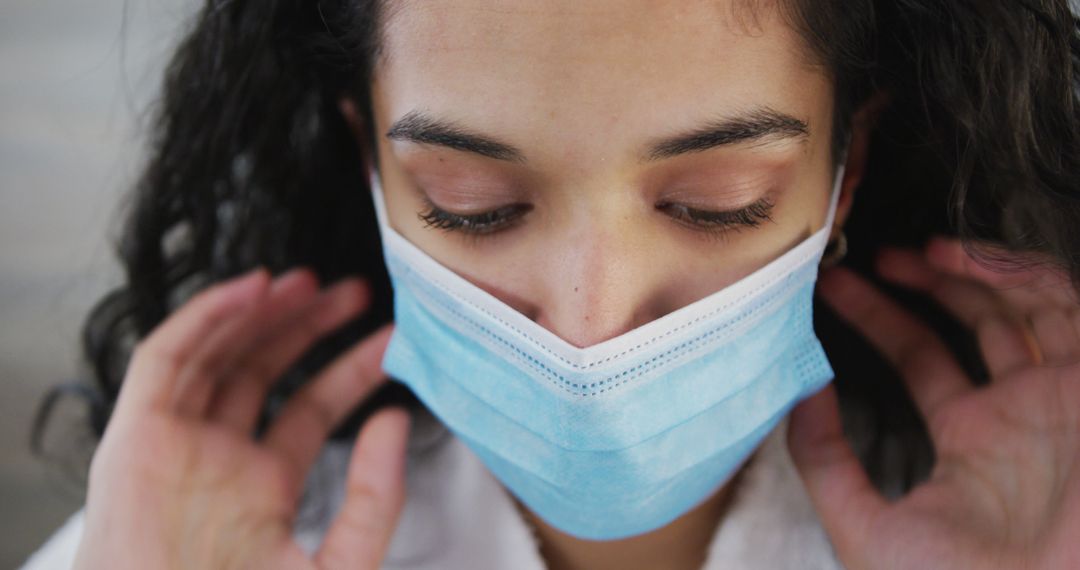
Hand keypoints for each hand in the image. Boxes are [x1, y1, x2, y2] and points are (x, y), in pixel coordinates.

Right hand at [73, 268, 410, 569]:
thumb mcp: (338, 565)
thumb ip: (376, 500)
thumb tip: (396, 423)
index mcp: (262, 489)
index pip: (312, 410)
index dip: (350, 371)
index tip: (389, 341)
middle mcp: (218, 459)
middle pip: (265, 372)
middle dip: (308, 328)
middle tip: (353, 293)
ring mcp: (176, 442)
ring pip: (218, 355)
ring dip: (261, 312)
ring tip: (310, 282)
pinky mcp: (136, 432)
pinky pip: (167, 359)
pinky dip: (207, 317)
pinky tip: (254, 289)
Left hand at [789, 237, 1079, 568]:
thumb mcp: (867, 523)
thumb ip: (825, 460)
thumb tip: (799, 391)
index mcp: (971, 439)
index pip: (921, 358)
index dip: (878, 317)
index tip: (832, 287)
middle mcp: (1019, 410)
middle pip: (970, 322)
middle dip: (919, 283)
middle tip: (866, 259)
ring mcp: (1060, 395)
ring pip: (1022, 306)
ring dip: (969, 270)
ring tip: (912, 253)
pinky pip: (1064, 308)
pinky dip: (1020, 274)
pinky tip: (964, 259)